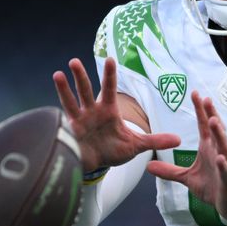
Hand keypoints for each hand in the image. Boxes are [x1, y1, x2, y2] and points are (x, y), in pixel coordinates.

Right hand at [53, 57, 179, 170]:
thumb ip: (155, 140)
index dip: (109, 75)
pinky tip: (48, 110)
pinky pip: (62, 123)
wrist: (99, 166)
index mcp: (108, 111)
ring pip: (71, 102)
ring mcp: (79, 121)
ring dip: (64, 89)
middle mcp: (91, 111)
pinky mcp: (70, 134)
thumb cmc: (114, 150)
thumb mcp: (136, 145)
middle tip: (74, 61)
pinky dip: (56, 117)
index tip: (110, 59)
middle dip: (80, 76)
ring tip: (57, 74)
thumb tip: (178, 140)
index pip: (109, 89)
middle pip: (85, 90)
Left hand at [147, 91, 226, 222]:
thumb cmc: (212, 186)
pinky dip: (223, 165)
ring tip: (213, 121)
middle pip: (215, 130)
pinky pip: (226, 171)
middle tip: (205, 99)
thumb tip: (149, 166)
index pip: (204, 126)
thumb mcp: (187, 178)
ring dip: (219, 134)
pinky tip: (219, 158)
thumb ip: (170, 171)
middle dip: (211, 114)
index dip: (200, 110)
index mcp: (209, 148)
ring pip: (223, 147)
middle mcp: (218, 152)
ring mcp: (225, 165)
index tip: (195, 93)